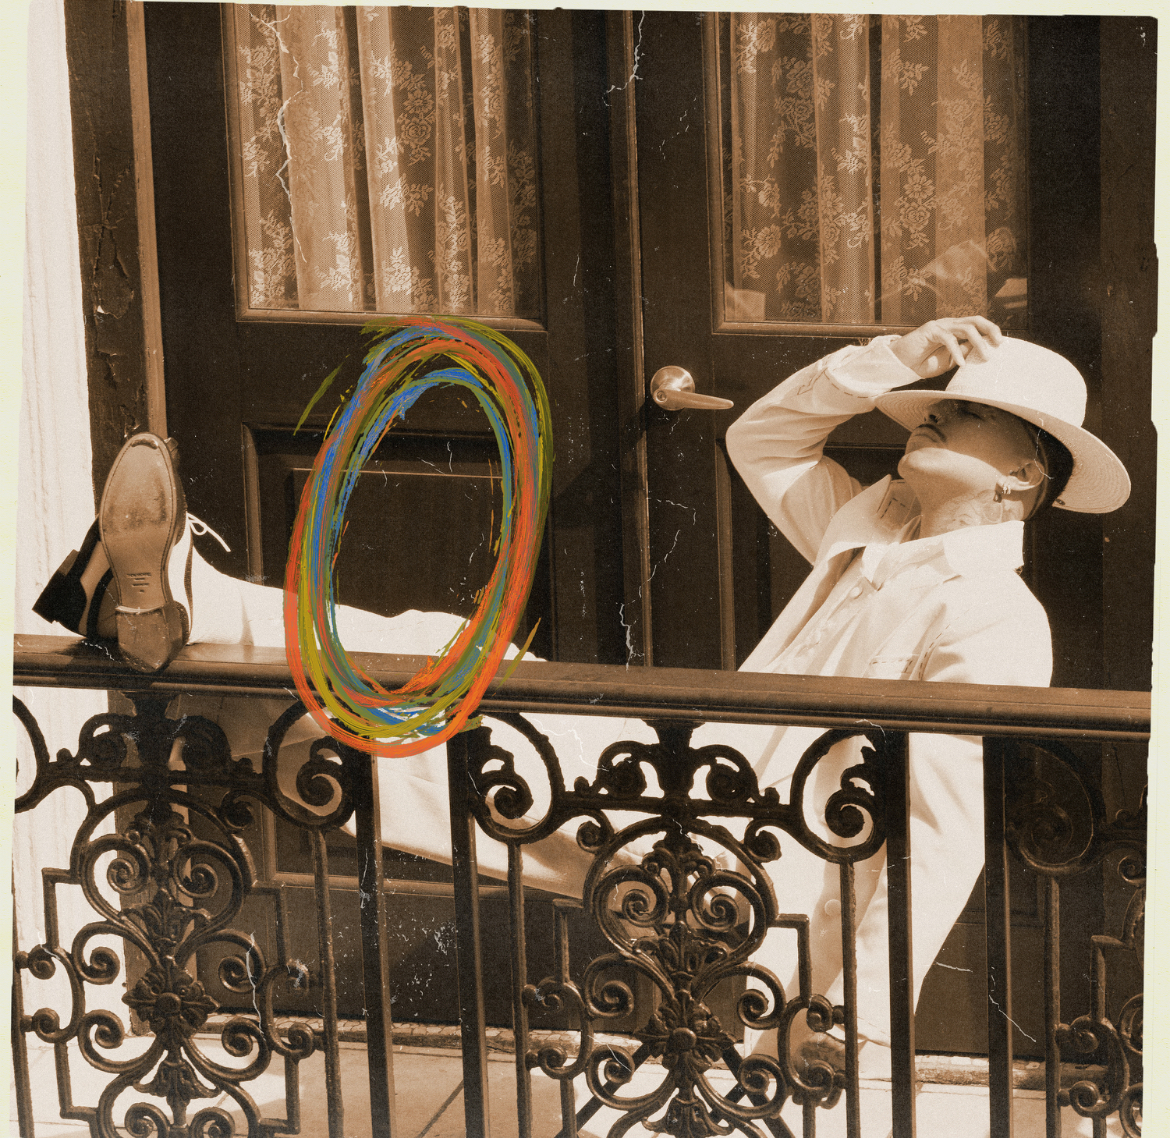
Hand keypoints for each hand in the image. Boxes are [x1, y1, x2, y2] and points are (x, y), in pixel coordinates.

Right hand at [889, 316, 1003, 378]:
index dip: (991, 331)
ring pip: (966, 328)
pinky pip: (948, 338)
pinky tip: (960, 364)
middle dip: (990, 329)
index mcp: (955, 330)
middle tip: (999, 344)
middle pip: (976, 320)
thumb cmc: (924, 363)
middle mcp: (949, 324)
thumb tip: (981, 348)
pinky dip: (956, 351)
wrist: (901, 365)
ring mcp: (940, 326)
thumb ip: (964, 352)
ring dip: (978, 342)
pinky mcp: (930, 330)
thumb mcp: (950, 360)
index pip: (977, 325)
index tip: (1001, 344)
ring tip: (985, 357)